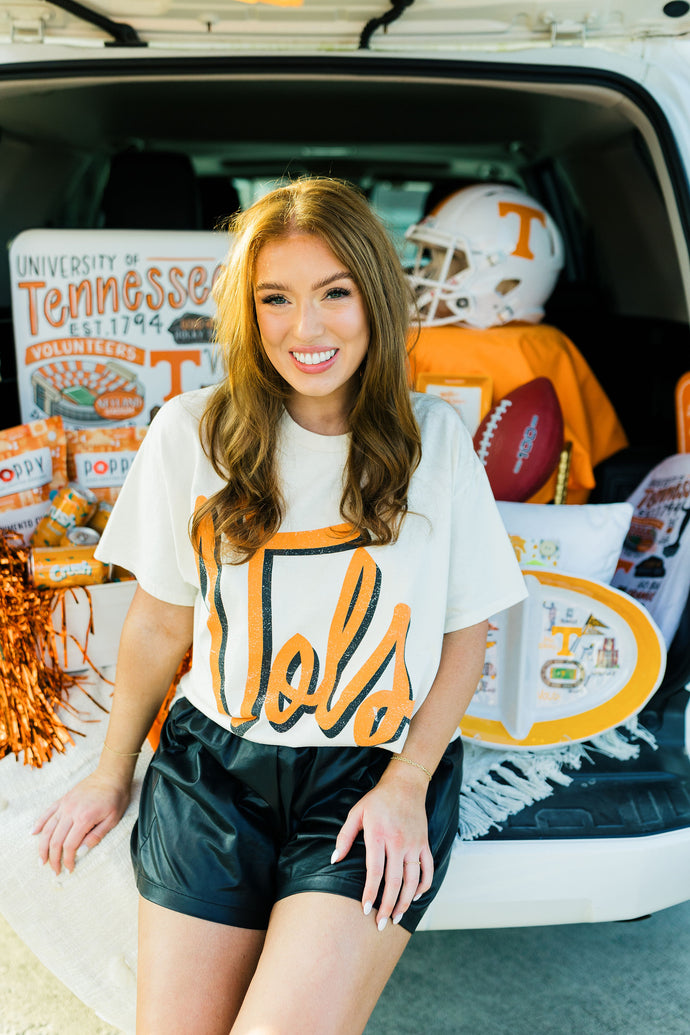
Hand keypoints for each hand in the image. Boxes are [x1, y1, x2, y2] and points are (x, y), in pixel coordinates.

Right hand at [33, 770, 131, 874]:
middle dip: (53, 858)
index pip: (70, 845)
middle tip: (55, 870)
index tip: (69, 869)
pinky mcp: (63, 799)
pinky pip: (47, 813)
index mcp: (84, 818)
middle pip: (55, 840)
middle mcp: (70, 812)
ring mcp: (65, 805)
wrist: (111, 774)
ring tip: (41, 860)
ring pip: (47, 829)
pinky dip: (39, 824)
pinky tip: (33, 834)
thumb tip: (80, 852)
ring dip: (42, 846)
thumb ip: (96, 836)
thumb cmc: (115, 797)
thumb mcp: (113, 819)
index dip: (67, 860)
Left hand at [331, 765, 432, 929]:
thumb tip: (334, 860)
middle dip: (388, 905)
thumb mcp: (356, 813)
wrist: (405, 785)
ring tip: (397, 917)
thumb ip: (344, 837)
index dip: (371, 892)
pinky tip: (416, 897)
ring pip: (413, 879)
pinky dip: (424, 885)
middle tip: (382, 924)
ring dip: (405, 901)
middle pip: (394, 880)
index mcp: (379, 835)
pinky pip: (428, 868)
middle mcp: (398, 842)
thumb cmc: (377, 800)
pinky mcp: (424, 843)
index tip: (366, 909)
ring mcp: (414, 843)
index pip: (375, 871)